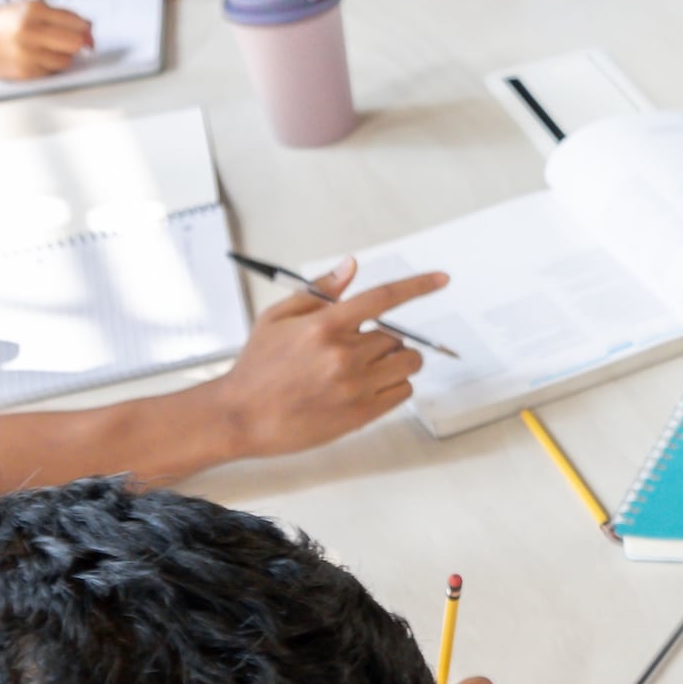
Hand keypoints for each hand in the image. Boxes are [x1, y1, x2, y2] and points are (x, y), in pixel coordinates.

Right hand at [0, 0, 97, 78]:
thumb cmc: (0, 25)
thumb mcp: (25, 8)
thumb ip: (57, 14)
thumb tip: (88, 27)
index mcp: (32, 9)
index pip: (75, 21)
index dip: (85, 28)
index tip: (87, 31)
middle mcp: (30, 31)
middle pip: (75, 42)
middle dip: (80, 43)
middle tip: (79, 43)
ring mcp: (27, 53)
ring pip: (66, 59)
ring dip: (63, 55)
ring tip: (47, 49)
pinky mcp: (25, 72)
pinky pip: (52, 71)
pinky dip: (50, 65)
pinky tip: (36, 58)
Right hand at [203, 260, 440, 455]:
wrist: (241, 417)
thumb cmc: (257, 368)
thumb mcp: (277, 318)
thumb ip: (318, 291)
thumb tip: (350, 266)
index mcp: (325, 325)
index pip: (383, 298)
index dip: (418, 285)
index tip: (441, 279)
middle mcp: (343, 354)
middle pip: (397, 336)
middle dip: (385, 339)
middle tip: (359, 349)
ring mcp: (355, 386)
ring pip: (407, 363)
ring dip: (395, 361)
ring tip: (365, 368)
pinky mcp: (360, 413)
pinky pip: (403, 391)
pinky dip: (394, 385)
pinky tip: (368, 387)